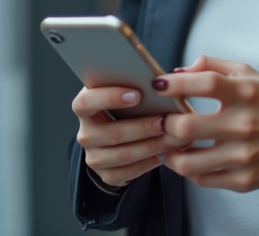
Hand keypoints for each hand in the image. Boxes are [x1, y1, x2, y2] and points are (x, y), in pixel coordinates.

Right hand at [73, 86, 189, 187]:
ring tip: (174, 137)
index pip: (86, 102)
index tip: (137, 95)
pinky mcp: (106, 175)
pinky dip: (150, 162)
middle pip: (112, 133)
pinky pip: (130, 172)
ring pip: (124, 154)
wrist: (120, 137)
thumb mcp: (126, 92)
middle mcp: (85, 133)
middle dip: (142, 127)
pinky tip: (166, 153)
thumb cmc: (128, 107)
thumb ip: (136, 86)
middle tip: (165, 121)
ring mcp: (93, 156)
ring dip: (152, 146)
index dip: (109, 98)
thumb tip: (162, 83)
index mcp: (85, 106)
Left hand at [156, 56, 258, 192]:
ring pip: (188, 161)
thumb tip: (180, 71)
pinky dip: (190, 170)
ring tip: (171, 144)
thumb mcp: (250, 74)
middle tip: (163, 120)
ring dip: (171, 152)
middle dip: (165, 124)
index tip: (158, 85)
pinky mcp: (244, 180)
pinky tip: (192, 157)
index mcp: (246, 93)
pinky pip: (202, 179)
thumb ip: (213, 67)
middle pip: (186, 127)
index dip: (175, 84)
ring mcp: (243, 156)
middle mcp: (244, 125)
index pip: (204, 84)